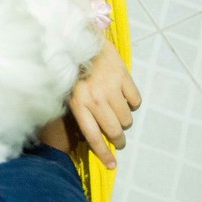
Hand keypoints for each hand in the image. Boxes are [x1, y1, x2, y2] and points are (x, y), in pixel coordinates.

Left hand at [69, 38, 140, 168]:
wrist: (77, 36)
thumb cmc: (69, 67)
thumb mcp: (65, 92)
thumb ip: (77, 112)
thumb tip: (89, 135)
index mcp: (79, 105)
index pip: (94, 138)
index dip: (104, 155)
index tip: (112, 165)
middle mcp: (96, 100)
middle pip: (115, 131)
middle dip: (118, 140)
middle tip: (117, 139)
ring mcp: (111, 88)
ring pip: (127, 119)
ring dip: (124, 120)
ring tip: (117, 113)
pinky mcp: (123, 76)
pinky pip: (136, 101)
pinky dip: (132, 102)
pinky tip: (123, 96)